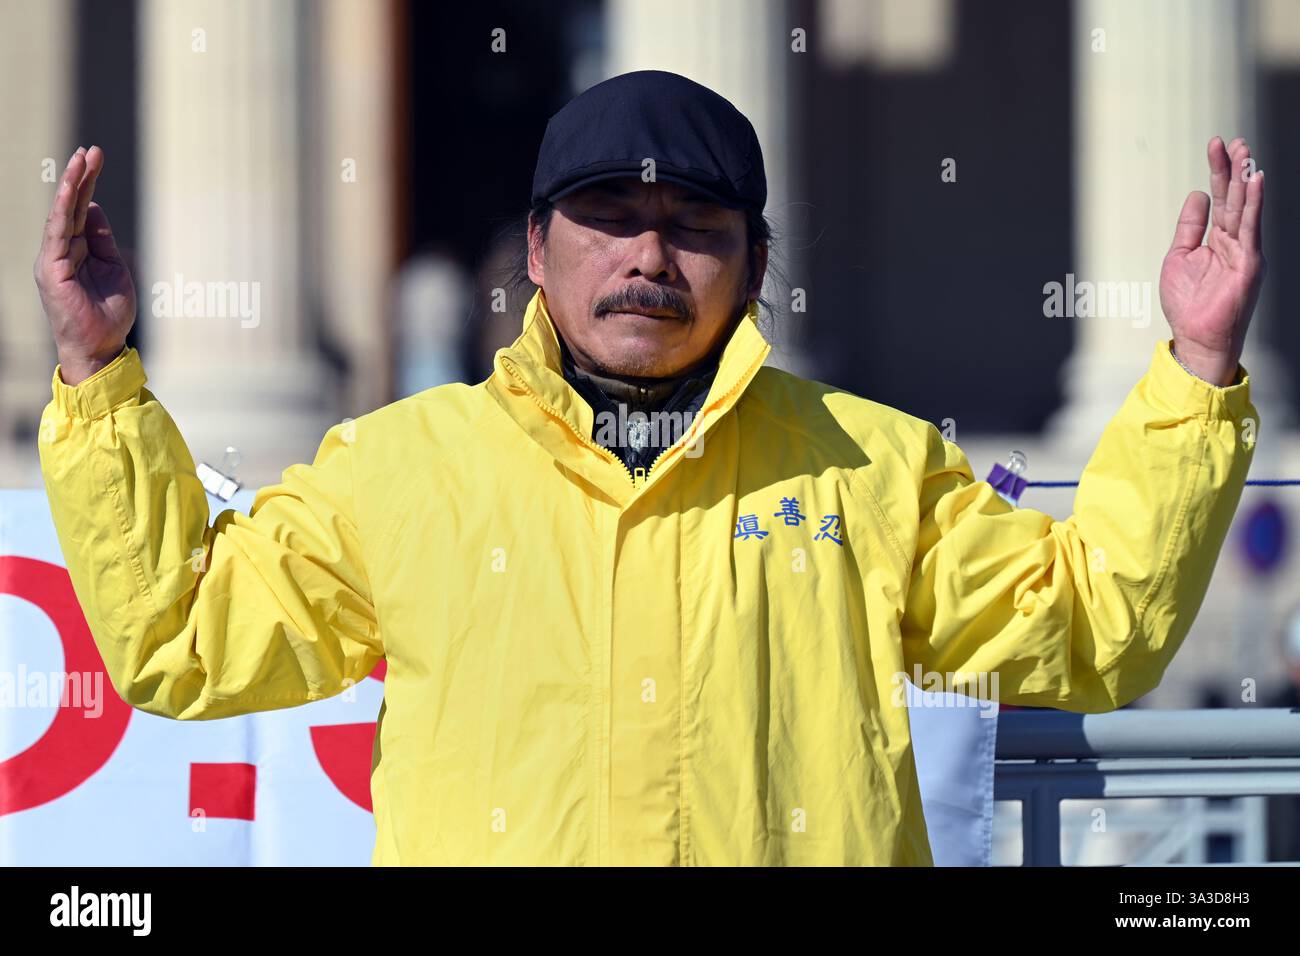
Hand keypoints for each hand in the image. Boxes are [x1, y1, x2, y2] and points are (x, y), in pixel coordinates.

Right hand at [33, 145, 136, 385]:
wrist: (102, 346)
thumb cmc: (109, 313)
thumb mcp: (115, 268)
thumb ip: (103, 240)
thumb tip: (94, 208)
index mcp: (78, 249)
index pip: (82, 208)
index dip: (89, 183)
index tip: (97, 156)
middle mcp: (62, 249)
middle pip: (71, 205)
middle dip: (82, 175)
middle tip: (91, 149)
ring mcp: (54, 258)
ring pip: (61, 213)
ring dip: (72, 185)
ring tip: (81, 159)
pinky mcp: (51, 268)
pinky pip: (56, 232)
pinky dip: (62, 208)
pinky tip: (71, 188)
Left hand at [1159, 136, 1265, 386]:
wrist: (1196, 337)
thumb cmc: (1188, 304)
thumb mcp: (1179, 256)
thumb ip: (1189, 226)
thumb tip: (1197, 195)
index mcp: (1217, 240)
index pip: (1220, 198)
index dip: (1218, 172)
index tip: (1216, 147)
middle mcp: (1234, 241)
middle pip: (1234, 197)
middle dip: (1233, 169)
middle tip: (1234, 142)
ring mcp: (1244, 251)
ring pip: (1245, 207)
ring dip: (1246, 179)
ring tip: (1245, 153)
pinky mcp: (1249, 262)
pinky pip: (1251, 227)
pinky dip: (1253, 203)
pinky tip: (1255, 182)